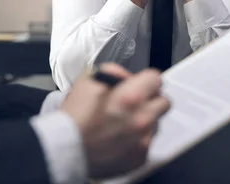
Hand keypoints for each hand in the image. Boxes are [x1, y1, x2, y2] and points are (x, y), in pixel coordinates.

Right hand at [61, 63, 170, 178]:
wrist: (65, 148)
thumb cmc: (75, 115)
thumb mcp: (88, 79)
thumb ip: (114, 72)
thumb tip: (127, 77)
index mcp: (131, 96)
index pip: (156, 79)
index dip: (145, 80)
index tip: (140, 84)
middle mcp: (142, 119)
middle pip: (163, 102)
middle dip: (150, 99)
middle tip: (134, 103)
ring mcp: (143, 141)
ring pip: (156, 123)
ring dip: (144, 120)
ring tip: (122, 123)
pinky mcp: (139, 158)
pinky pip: (146, 143)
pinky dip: (136, 139)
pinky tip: (120, 138)